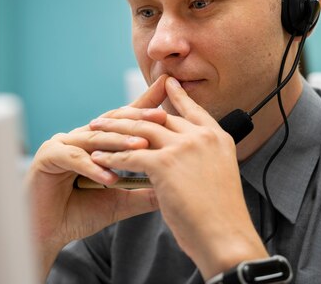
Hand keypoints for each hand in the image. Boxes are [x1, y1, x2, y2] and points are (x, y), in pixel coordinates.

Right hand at [26, 75, 167, 279]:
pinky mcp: (47, 157)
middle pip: (112, 122)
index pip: (125, 120)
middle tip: (162, 114)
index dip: (146, 107)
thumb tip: (176, 186)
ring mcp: (61, 144)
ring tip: (142, 145)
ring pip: (95, 139)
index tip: (168, 94)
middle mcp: (79, 138)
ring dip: (119, 142)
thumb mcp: (120, 201)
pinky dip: (93, 168)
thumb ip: (144, 192)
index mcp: (95, 142)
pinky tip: (111, 179)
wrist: (46, 236)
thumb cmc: (78, 215)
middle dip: (138, 118)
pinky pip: (74, 159)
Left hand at [89, 76, 267, 278]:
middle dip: (130, 114)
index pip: (193, 109)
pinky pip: (129, 155)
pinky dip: (110, 157)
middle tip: (110, 114)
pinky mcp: (165, 163)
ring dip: (113, 131)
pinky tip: (97, 158)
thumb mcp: (218, 177)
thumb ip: (201, 161)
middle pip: (158, 117)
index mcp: (217, 138)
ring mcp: (183, 147)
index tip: (166, 83)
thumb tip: (181, 162)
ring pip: (139, 130)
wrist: (226, 237)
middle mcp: (201, 136)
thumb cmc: (223, 217)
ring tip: (94, 130)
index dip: (177, 96)